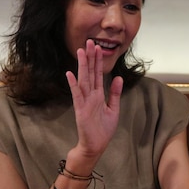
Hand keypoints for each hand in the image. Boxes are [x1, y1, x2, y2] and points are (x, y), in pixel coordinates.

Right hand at [66, 39, 122, 160]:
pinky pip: (77, 95)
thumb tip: (118, 78)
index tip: (97, 47)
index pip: (98, 74)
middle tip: (89, 42)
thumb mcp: (114, 109)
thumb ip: (115, 93)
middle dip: (90, 58)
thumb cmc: (103, 129)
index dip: (98, 61)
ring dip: (82, 66)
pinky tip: (70, 74)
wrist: (96, 146)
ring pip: (84, 80)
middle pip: (90, 73)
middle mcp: (91, 95)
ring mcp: (85, 101)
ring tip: (81, 52)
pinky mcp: (80, 110)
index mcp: (98, 95)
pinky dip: (74, 85)